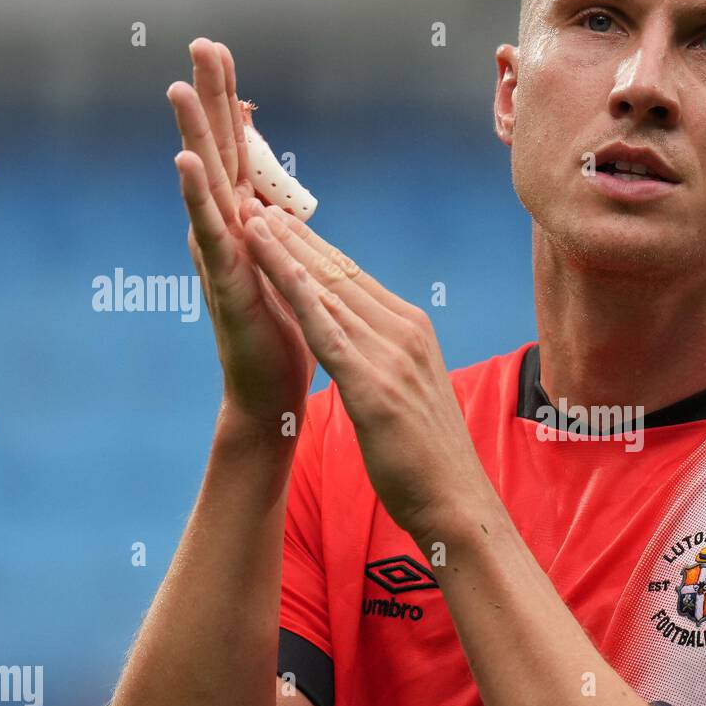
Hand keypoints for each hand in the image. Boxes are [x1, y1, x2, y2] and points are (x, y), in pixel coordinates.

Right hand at [167, 39, 315, 432]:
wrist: (268, 389)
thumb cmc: (280, 327)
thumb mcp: (279, 258)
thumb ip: (270, 216)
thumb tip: (265, 177)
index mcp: (241, 221)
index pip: (234, 149)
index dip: (227, 101)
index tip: (220, 49)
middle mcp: (222, 230)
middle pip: (214, 152)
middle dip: (208, 97)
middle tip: (201, 42)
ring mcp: (219, 254)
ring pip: (204, 184)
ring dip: (191, 135)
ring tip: (178, 88)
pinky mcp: (224, 283)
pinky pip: (211, 235)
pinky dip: (197, 198)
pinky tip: (185, 164)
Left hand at [242, 205, 493, 544]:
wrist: (455, 502)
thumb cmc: (428, 458)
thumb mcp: (406, 393)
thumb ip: (385, 360)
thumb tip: (361, 347)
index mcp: (414, 331)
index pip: (355, 279)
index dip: (314, 247)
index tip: (281, 220)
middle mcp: (406, 332)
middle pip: (339, 274)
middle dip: (294, 238)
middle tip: (255, 203)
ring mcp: (391, 357)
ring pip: (327, 292)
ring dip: (285, 253)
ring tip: (250, 220)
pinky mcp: (373, 386)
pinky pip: (325, 330)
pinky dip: (295, 292)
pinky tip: (271, 267)